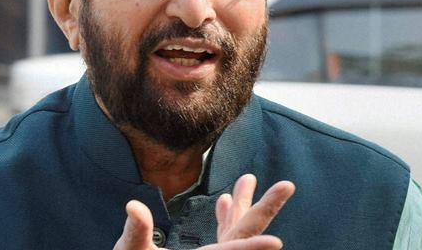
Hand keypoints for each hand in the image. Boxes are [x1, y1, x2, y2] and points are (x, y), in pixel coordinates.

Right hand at [113, 174, 294, 249]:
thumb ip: (136, 231)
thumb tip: (134, 207)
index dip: (252, 247)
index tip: (276, 242)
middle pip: (243, 235)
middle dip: (264, 208)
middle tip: (287, 185)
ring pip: (234, 233)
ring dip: (244, 206)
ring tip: (249, 178)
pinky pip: (223, 238)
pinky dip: (226, 219)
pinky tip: (226, 200)